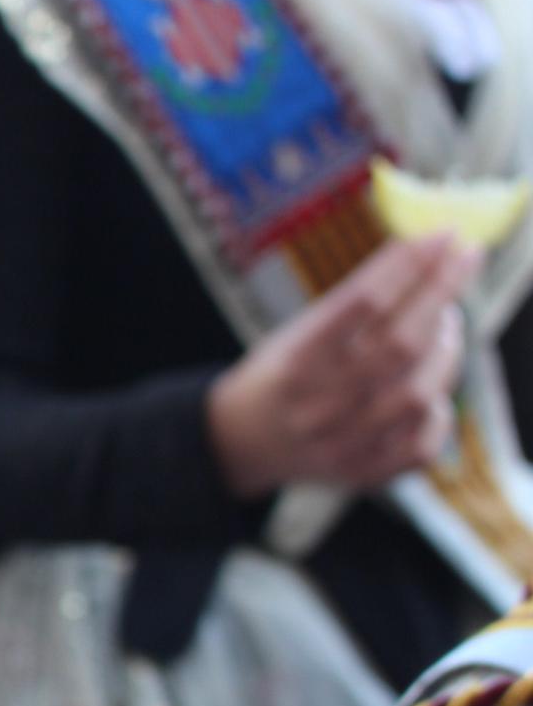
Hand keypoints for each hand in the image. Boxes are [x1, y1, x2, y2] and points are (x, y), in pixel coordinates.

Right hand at [208, 236, 478, 497]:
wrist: (240, 442)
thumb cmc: (280, 374)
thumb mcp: (295, 331)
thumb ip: (354, 304)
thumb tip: (425, 257)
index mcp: (294, 360)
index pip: (362, 303)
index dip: (409, 265)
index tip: (442, 234)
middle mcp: (318, 404)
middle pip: (401, 343)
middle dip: (442, 293)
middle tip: (464, 260)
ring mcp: (344, 443)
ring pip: (420, 391)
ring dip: (447, 348)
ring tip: (446, 323)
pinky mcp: (365, 471)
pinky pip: (423, 442)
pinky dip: (438, 409)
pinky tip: (430, 387)